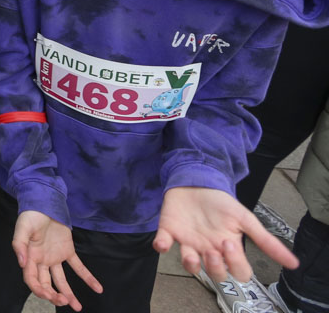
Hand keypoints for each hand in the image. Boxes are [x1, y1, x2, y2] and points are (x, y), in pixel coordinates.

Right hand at [13, 210, 102, 309]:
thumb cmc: (30, 215)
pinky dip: (87, 277)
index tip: (48, 294)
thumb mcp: (22, 228)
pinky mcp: (67, 251)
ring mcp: (55, 257)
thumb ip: (19, 245)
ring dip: (68, 294)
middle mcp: (42, 261)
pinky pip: (78, 267)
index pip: (32, 280)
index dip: (38, 290)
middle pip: (46, 283)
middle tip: (63, 301)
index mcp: (30, 257)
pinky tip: (97, 288)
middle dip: (53, 295)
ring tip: (77, 307)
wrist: (45, 202)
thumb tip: (22, 264)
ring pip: (61, 280)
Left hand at [155, 186, 297, 281]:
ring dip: (190, 263)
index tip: (230, 244)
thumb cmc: (221, 202)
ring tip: (192, 253)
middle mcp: (209, 249)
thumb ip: (266, 240)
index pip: (237, 271)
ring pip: (190, 265)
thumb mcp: (245, 218)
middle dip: (215, 267)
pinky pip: (162, 243)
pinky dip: (161, 244)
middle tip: (214, 249)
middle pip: (215, 273)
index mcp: (228, 247)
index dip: (235, 264)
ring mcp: (188, 241)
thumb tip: (294, 263)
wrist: (197, 180)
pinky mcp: (168, 230)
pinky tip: (164, 242)